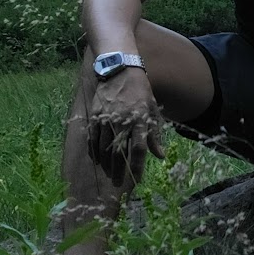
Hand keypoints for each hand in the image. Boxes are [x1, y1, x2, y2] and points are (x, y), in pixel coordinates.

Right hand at [86, 66, 164, 186]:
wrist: (119, 70)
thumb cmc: (140, 91)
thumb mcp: (153, 109)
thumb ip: (155, 134)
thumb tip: (160, 156)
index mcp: (139, 119)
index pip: (139, 149)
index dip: (137, 167)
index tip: (137, 180)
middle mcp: (122, 121)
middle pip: (119, 152)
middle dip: (119, 171)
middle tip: (119, 184)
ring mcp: (106, 119)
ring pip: (103, 148)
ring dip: (106, 164)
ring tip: (109, 174)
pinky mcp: (94, 116)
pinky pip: (92, 139)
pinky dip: (94, 152)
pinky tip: (97, 161)